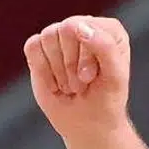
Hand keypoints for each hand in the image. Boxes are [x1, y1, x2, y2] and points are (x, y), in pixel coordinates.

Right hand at [23, 15, 131, 140]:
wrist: (87, 123)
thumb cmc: (105, 99)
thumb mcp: (114, 77)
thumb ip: (105, 47)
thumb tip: (78, 26)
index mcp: (110, 30)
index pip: (85, 27)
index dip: (85, 57)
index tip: (92, 78)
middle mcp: (85, 26)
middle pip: (65, 29)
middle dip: (70, 64)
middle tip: (81, 83)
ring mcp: (61, 35)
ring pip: (48, 37)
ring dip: (58, 69)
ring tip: (71, 84)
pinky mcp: (41, 47)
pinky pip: (33, 47)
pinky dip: (43, 71)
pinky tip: (55, 83)